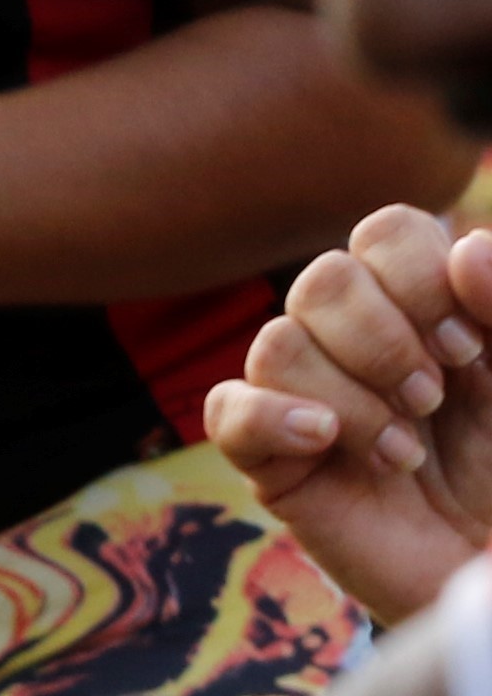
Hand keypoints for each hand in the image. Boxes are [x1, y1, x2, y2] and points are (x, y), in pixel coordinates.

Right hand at [208, 205, 491, 623]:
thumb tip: (463, 248)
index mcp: (427, 309)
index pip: (387, 231)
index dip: (420, 277)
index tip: (470, 348)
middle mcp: (361, 344)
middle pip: (322, 277)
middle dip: (383, 339)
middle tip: (435, 399)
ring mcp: (310, 401)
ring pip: (276, 341)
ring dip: (349, 396)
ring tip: (402, 453)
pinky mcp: (274, 464)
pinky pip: (228, 410)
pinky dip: (271, 416)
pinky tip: (326, 442)